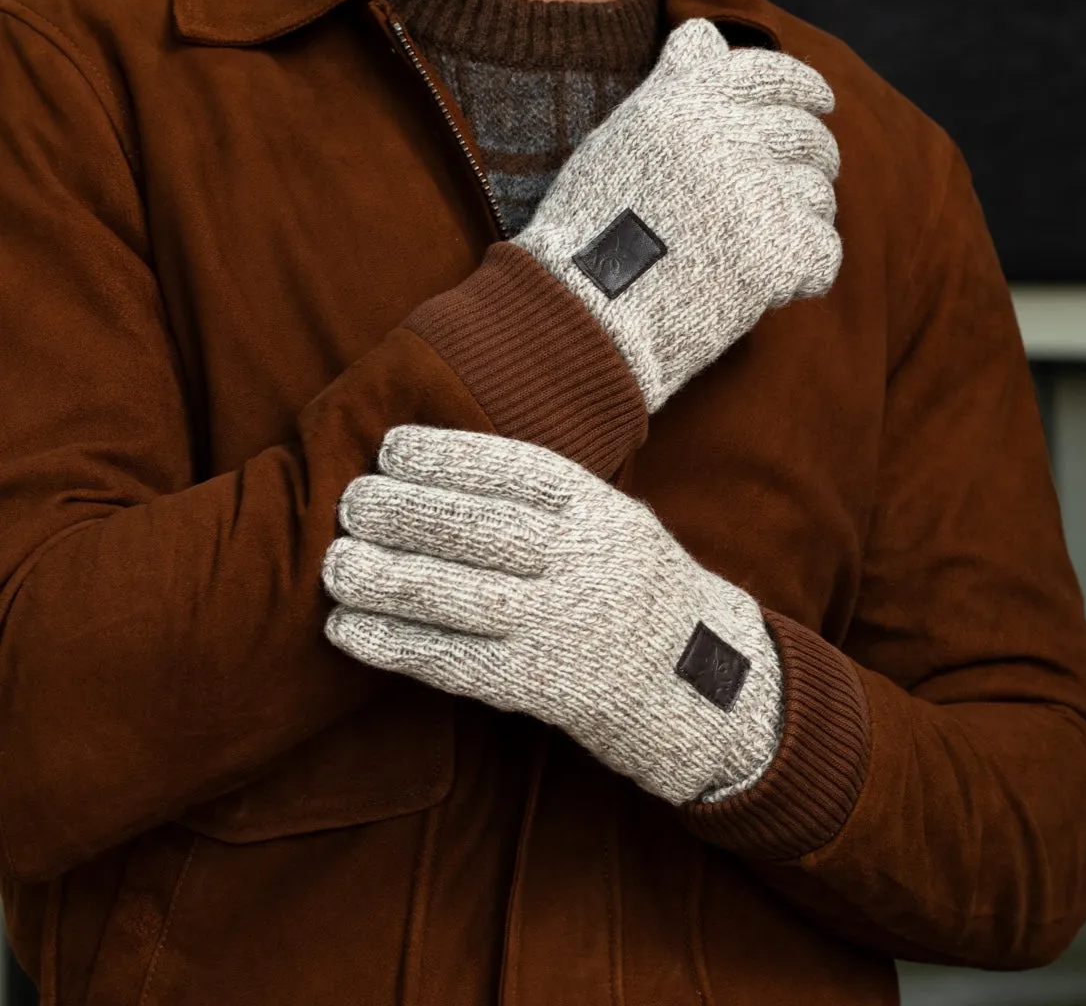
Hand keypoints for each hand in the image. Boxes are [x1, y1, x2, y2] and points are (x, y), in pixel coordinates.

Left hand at [323, 425, 782, 805]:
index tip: (391, 448)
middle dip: (406, 512)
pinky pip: (457, 662)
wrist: (702, 685)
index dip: (447, 457)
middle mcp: (585, 563)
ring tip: (334, 563)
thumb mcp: (615, 525)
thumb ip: (549, 502)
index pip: (516, 471)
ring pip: (460, 595)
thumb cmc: (637, 591)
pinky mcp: (543, 687)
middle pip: (481, 529)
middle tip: (350, 501)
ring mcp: (564, 627)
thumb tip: (440, 470)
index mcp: (602, 511)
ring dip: (387, 577)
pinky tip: (349, 629)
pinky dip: (396, 644)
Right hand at [515, 17, 841, 412]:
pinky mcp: (778, 252)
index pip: (770, 74)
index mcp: (688, 100)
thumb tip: (706, 37)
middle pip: (805, 133)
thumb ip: (671, 87)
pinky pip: (825, 252)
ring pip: (818, 194)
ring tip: (761, 245)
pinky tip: (772, 284)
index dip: (803, 88)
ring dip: (800, 219)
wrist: (582, 312)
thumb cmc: (590, 232)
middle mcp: (728, 134)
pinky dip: (805, 271)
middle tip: (801, 182)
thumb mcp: (618, 136)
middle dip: (812, 156)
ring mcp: (757, 193)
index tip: (820, 103)